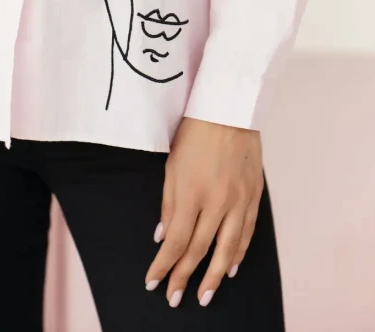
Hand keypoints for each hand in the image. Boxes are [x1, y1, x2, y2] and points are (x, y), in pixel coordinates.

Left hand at [144, 117, 263, 307]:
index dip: (163, 266)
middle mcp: (217, 202)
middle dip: (185, 277)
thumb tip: (162, 237)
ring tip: (205, 295)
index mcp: (191, 193)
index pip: (176, 241)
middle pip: (200, 250)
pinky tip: (230, 267)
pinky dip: (238, 253)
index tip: (153, 282)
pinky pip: (247, 232)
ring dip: (214, 275)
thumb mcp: (172, 166)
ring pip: (227, 248)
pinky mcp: (254, 195)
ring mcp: (239, 200)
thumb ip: (168, 204)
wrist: (230, 110)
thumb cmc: (195, 134)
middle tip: (176, 298)